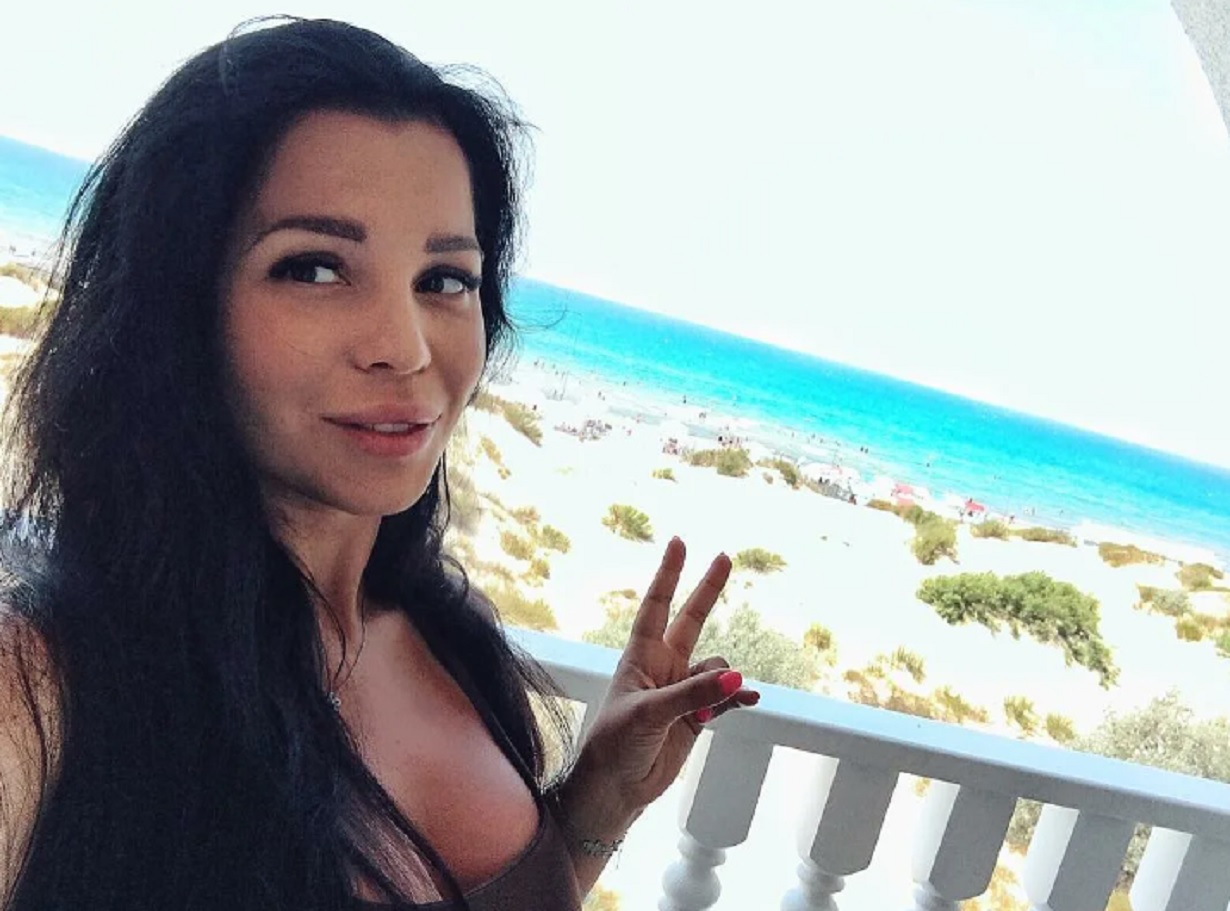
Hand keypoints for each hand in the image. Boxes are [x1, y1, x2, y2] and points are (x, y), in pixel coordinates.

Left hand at [567, 537, 760, 822]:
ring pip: (716, 667)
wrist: (615, 789)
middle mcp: (662, 667)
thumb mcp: (651, 714)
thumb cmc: (615, 744)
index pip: (656, 606)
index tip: (679, 542)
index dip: (668, 575)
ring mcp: (681, 691)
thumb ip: (694, 694)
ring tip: (710, 708)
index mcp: (641, 657)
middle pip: (690, 620)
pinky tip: (750, 700)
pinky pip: (726, 697)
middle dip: (707, 591)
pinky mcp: (696, 717)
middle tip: (726, 557)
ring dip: (722, 680)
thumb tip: (737, 675)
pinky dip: (738, 696)